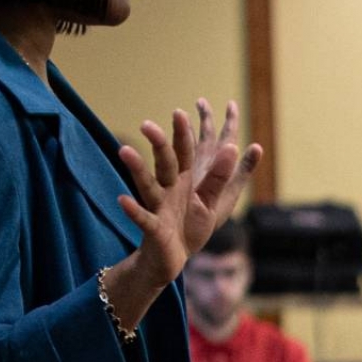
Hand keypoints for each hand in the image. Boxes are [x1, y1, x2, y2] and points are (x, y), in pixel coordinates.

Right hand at [105, 99, 262, 326]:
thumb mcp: (216, 202)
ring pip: (147, 184)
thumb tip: (239, 145)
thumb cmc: (192, 226)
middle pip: (167, 161)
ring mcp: (159, 206)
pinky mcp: (154, 228)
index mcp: (188, 179)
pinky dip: (133, 211)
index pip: (190, 149)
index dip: (192, 129)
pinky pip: (143, 218)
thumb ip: (225, 176)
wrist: (173, 257)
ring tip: (124, 151)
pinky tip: (123, 201)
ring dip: (136, 168)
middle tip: (151, 122)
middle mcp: (171, 188)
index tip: (198, 103)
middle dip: (162, 141)